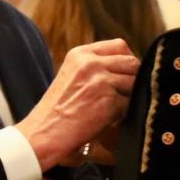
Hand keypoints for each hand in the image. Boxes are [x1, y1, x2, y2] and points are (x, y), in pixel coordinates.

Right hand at [17, 40, 138, 170]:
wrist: (45, 134)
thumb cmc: (58, 110)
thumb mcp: (72, 76)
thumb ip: (95, 67)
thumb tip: (129, 66)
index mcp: (80, 54)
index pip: (119, 45)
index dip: (127, 60)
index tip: (125, 74)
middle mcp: (90, 62)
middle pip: (131, 62)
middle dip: (133, 78)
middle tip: (124, 94)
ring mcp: (100, 80)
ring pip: (134, 82)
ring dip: (129, 96)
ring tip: (113, 108)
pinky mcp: (109, 100)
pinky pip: (131, 103)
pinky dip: (124, 112)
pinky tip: (109, 119)